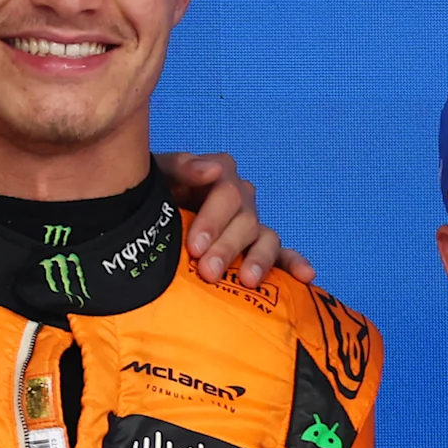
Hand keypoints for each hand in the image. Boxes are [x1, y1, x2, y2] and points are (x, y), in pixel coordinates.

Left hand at [155, 150, 314, 288]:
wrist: (141, 224)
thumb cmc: (151, 199)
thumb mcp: (156, 177)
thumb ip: (180, 167)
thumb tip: (211, 170)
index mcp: (217, 176)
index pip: (226, 189)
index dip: (213, 219)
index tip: (194, 246)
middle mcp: (239, 199)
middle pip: (245, 218)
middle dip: (227, 246)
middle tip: (208, 271)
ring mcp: (250, 224)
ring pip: (264, 237)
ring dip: (258, 259)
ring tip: (248, 280)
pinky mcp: (257, 249)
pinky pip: (282, 255)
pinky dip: (294, 264)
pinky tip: (306, 276)